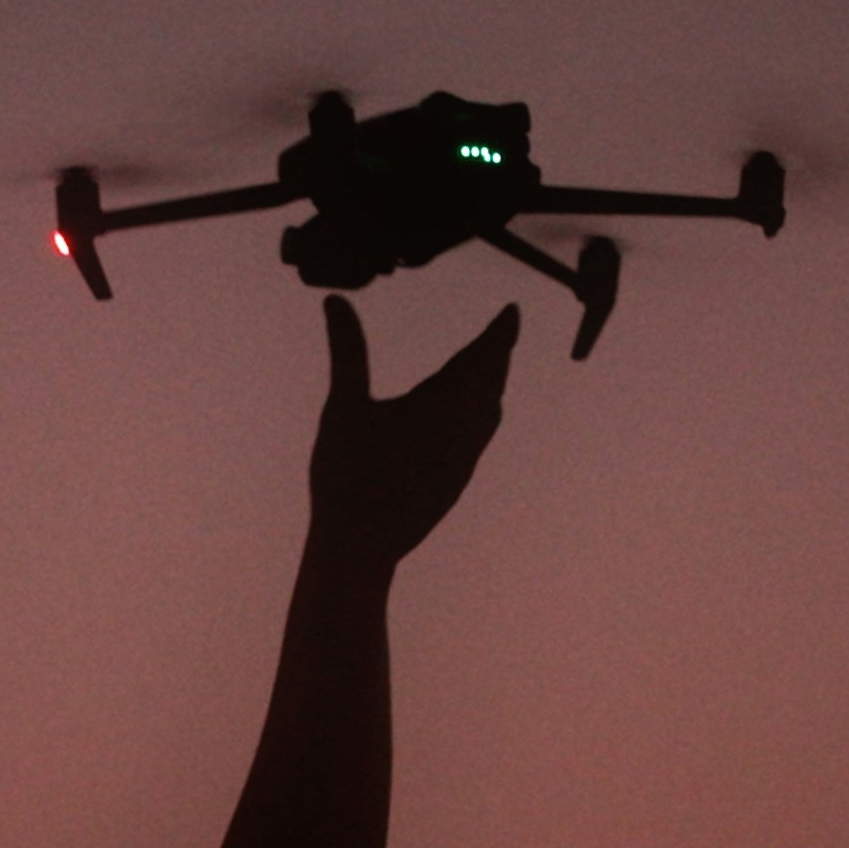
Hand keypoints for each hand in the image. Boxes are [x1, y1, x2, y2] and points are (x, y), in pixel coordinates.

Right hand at [308, 295, 516, 568]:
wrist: (360, 545)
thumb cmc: (347, 474)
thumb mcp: (343, 405)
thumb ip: (345, 350)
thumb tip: (336, 302)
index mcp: (442, 404)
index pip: (483, 356)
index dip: (500, 332)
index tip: (512, 311)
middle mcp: (464, 430)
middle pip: (492, 382)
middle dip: (499, 352)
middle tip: (505, 330)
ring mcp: (464, 460)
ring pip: (491, 411)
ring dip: (493, 382)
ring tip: (492, 365)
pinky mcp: (456, 482)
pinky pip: (480, 436)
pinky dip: (483, 412)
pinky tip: (469, 417)